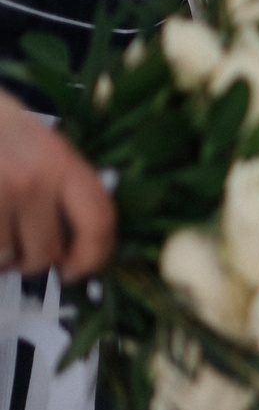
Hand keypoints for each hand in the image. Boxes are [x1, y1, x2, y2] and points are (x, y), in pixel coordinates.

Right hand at [0, 93, 114, 279]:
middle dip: (33, 261)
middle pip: (45, 251)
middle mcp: (29, 180)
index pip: (98, 221)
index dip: (94, 255)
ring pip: (4, 256)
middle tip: (23, 255)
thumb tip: (76, 236)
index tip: (78, 268)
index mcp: (59, 161)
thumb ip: (64, 186)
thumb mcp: (40, 141)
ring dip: (0, 257)